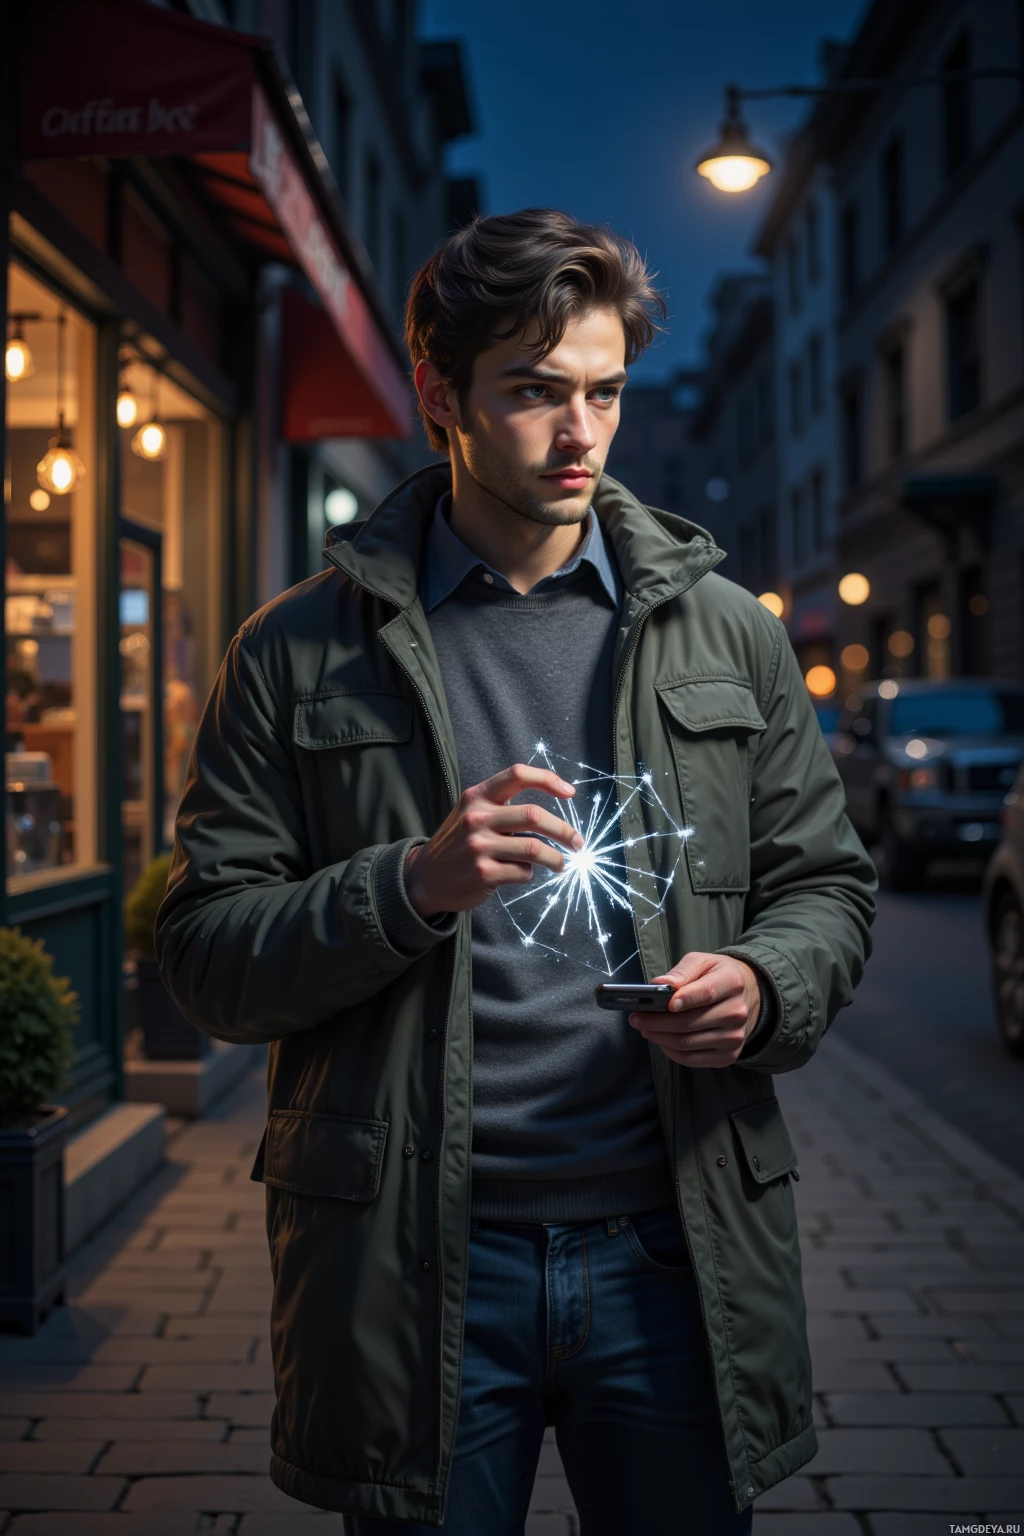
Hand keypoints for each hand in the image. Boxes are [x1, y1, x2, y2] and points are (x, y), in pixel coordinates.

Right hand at [404, 763, 582, 917]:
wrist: (425, 877)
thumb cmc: (459, 842)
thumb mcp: (470, 812)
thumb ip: (502, 805)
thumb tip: (552, 809)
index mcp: (477, 797)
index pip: (518, 775)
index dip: (549, 780)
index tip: (570, 793)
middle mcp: (477, 818)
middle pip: (535, 815)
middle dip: (564, 830)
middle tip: (577, 841)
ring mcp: (479, 847)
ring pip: (535, 848)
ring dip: (556, 858)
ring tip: (561, 863)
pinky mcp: (483, 874)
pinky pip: (523, 872)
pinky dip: (530, 874)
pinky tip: (525, 873)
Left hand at [629, 953, 761, 1068]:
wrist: (746, 995)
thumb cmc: (716, 975)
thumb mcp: (702, 962)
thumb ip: (681, 971)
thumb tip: (659, 984)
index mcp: (732, 983)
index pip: (705, 993)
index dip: (683, 999)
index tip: (664, 1003)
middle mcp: (737, 1013)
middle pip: (689, 1023)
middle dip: (656, 1022)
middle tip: (636, 1018)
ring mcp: (734, 1037)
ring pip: (687, 1043)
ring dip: (660, 1038)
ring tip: (644, 1029)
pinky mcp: (728, 1056)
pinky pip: (692, 1059)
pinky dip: (671, 1052)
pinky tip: (661, 1040)